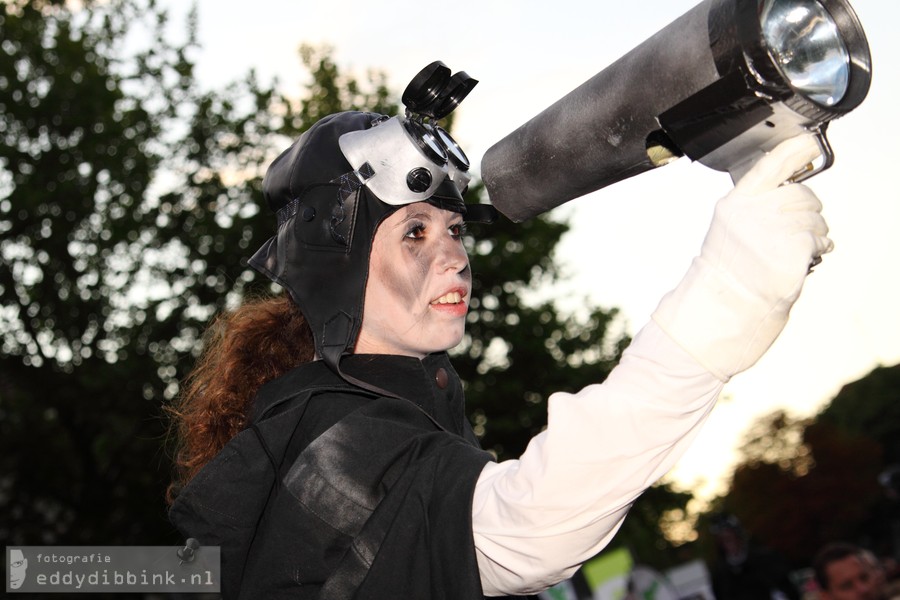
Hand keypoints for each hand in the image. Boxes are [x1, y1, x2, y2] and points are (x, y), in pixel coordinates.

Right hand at [652, 135, 832, 379]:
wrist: (719, 313)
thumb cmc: (723, 279)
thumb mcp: (731, 233)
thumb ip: (757, 210)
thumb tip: (796, 196)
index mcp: (734, 204)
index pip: (769, 165)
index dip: (793, 149)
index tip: (807, 143)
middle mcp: (753, 212)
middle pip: (801, 194)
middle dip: (807, 211)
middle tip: (796, 233)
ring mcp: (774, 231)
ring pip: (816, 217)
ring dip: (816, 233)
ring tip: (797, 251)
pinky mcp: (793, 251)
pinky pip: (820, 241)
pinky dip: (818, 251)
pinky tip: (805, 262)